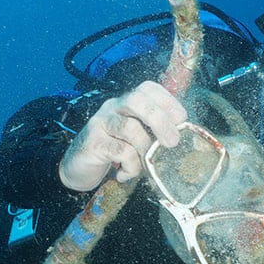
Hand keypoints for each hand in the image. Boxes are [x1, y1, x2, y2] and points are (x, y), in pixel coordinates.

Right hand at [59, 80, 187, 191]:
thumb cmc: (113, 153)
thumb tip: (186, 144)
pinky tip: (125, 174)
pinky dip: (130, 166)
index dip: (168, 101)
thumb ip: (154, 137)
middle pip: (137, 100)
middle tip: (172, 142)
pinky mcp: (93, 143)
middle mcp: (112, 107)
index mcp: (126, 103)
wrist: (77, 168)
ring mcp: (101, 123)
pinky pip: (120, 152)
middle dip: (160, 120)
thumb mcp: (136, 141)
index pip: (148, 89)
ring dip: (145, 150)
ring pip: (130, 128)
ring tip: (147, 167)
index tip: (182, 119)